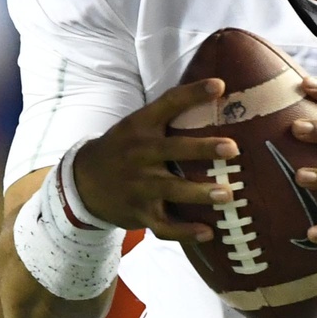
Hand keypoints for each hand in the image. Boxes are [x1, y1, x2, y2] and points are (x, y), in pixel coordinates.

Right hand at [70, 80, 239, 242]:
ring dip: (200, 193)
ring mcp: (139, 185)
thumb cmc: (123, 148)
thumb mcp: (136, 125)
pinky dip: (185, 232)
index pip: (168, 103)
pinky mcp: (139, 212)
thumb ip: (167, 116)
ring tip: (228, 195)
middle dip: (202, 149)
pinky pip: (164, 226)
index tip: (220, 85)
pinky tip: (208, 232)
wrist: (84, 181)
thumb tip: (215, 96)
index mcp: (140, 126)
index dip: (193, 93)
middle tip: (232, 149)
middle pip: (173, 149)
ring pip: (171, 190)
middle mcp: (139, 153)